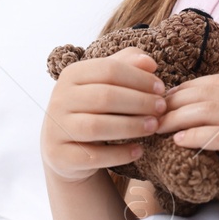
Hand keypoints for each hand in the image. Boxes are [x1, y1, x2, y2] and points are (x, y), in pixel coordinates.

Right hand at [41, 46, 166, 184]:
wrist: (65, 147)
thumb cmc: (94, 108)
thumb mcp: (107, 83)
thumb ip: (128, 65)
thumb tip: (150, 63)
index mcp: (71, 75)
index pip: (109, 69)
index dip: (139, 78)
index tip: (161, 88)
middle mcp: (59, 99)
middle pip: (104, 96)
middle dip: (139, 102)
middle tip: (161, 109)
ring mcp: (56, 129)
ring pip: (96, 127)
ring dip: (131, 127)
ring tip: (153, 127)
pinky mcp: (60, 156)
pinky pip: (93, 156)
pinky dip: (119, 154)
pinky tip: (139, 150)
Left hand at [156, 74, 218, 213]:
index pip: (216, 82)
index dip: (186, 88)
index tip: (165, 101)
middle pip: (206, 92)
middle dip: (172, 100)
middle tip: (149, 113)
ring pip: (208, 109)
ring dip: (175, 116)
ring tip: (154, 127)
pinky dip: (195, 135)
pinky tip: (178, 141)